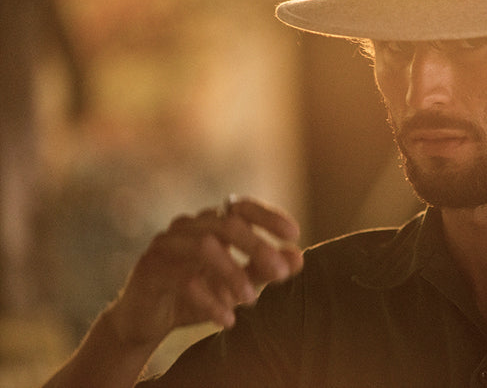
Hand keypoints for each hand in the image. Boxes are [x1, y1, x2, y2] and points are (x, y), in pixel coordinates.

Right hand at [106, 196, 302, 348]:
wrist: (147, 320)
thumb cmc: (197, 294)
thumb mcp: (235, 283)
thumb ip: (264, 269)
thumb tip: (299, 257)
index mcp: (209, 222)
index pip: (241, 207)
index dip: (268, 216)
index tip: (294, 234)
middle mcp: (188, 226)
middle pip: (227, 224)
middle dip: (258, 247)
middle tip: (281, 273)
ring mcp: (166, 244)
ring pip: (204, 247)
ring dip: (233, 273)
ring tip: (253, 299)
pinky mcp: (149, 269)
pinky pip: (183, 279)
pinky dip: (209, 300)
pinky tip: (228, 320)